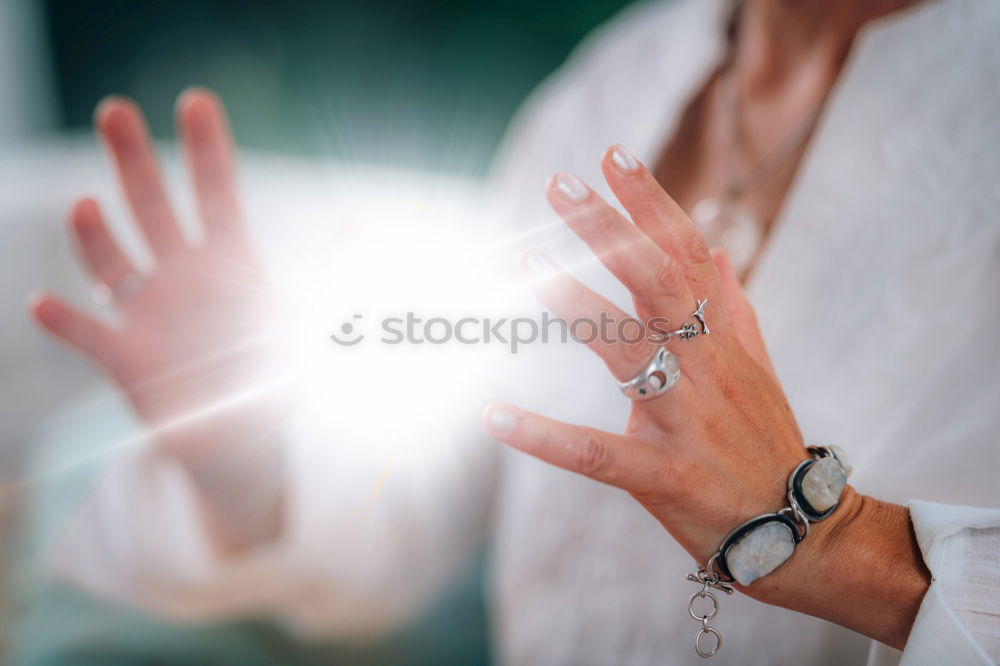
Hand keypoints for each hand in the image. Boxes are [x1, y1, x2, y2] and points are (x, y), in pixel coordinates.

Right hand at [29, 90, 285, 548]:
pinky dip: (67, 322)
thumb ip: (328, 272)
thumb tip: (358, 224)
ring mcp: (147, 312)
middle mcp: (180, 275)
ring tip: (86, 203)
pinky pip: (88, 334)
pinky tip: (45, 304)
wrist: (242, 439)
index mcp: (227, 260)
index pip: (216, 192)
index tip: (196, 100)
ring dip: (95, 236)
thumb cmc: (271, 368)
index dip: (207, 150)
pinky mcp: (123, 356)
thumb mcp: (305, 318)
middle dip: (133, 160)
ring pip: (113, 261)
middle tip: (115, 109)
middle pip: (152, 207)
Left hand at [484, 145, 928, 647]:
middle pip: (656, 282)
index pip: (687, 254)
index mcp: (722, 340)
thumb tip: (719, 253)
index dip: (651, 203)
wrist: (798, 533)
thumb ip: (735, 309)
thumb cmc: (765, 444)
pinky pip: (597, 454)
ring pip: (627, 348)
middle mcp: (706, 368)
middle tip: (560, 184)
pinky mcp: (665, 475)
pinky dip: (545, 437)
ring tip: (523, 266)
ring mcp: (686, 420)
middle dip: (609, 229)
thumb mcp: (757, 369)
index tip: (613, 156)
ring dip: (573, 302)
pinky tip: (496, 418)